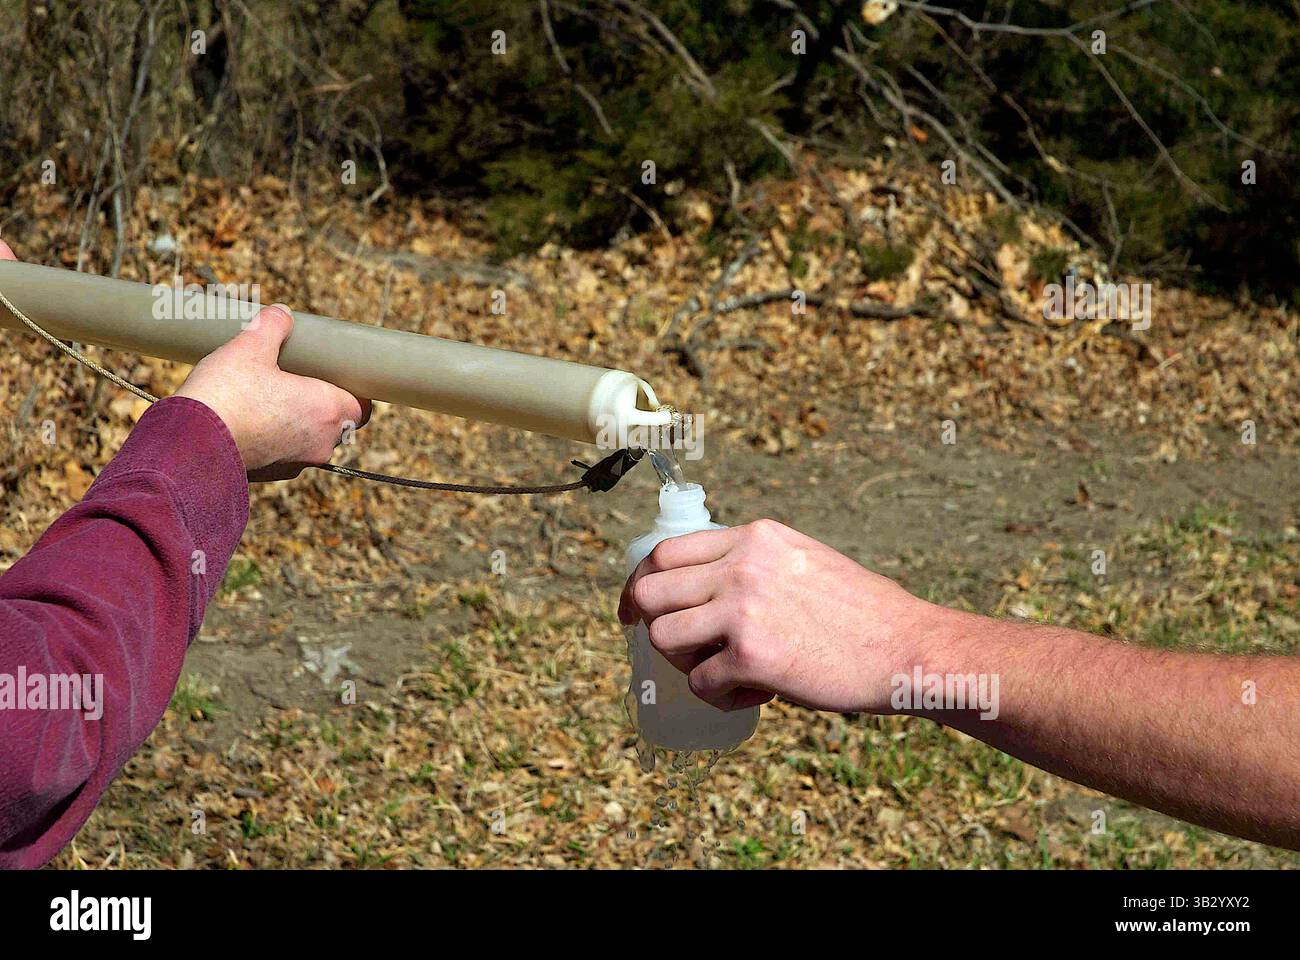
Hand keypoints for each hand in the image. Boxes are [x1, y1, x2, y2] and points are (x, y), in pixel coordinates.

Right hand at [176, 304, 370, 480]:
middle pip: (337, 423)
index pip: (361, 406)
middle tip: (299, 382)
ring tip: (271, 399)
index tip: (334, 376)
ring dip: (297, 423)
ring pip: (309, 440)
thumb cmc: (228, 394)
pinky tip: (252, 421)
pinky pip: (283, 454)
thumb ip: (272, 326)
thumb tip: (281, 314)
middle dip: (321, 404)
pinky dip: (275, 439)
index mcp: (329, 411)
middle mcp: (321, 444)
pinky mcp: (271, 475)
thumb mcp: (250, 346)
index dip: (351, 390)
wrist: (189, 445)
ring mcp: (297, 464)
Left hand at [618, 518, 941, 712]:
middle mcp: (742, 565)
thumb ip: (755, 563)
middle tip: (674, 649)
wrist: (906, 647)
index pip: (667, 552)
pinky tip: (756, 696)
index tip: (639, 607)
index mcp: (755, 538)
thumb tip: (705, 586)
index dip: (643, 583)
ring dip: (685, 662)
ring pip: (663, 636)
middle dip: (651, 623)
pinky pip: (700, 683)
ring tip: (723, 672)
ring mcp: (742, 609)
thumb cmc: (862, 614)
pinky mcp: (750, 656)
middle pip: (650, 591)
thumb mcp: (803, 561)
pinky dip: (721, 697)